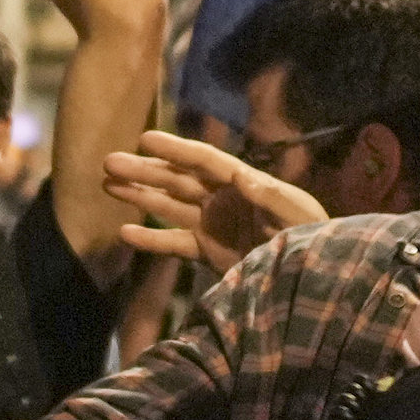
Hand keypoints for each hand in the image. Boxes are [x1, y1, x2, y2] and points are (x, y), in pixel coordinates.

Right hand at [106, 129, 329, 276]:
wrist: (309, 280)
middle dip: (144, 170)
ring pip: (168, 206)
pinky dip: (150, 239)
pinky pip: (173, 243)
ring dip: (138, 195)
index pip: (204, 161)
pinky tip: (124, 233)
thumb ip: (273, 196)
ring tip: (107, 185)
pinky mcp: (207, 252)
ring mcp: (212, 225)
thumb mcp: (299, 216)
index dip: (175, 149)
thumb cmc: (312, 241)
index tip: (144, 139)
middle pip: (177, 180)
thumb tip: (242, 177)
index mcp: (244, 183)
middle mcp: (222, 199)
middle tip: (109, 162)